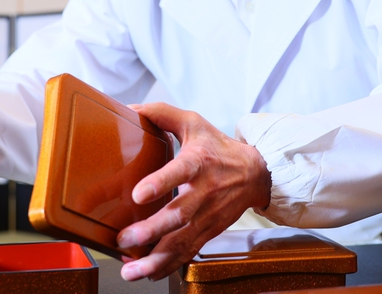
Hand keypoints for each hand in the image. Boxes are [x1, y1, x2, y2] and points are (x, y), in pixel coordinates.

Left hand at [116, 103, 270, 280]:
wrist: (256, 174)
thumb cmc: (218, 148)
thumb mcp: (193, 123)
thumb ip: (161, 113)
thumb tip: (130, 110)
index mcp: (199, 162)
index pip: (180, 171)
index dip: (160, 182)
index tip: (138, 193)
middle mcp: (204, 192)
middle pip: (178, 215)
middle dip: (151, 230)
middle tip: (125, 239)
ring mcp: (207, 216)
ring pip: (181, 241)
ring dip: (154, 258)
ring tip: (130, 269)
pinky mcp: (207, 232)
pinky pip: (186, 253)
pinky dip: (165, 266)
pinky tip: (144, 272)